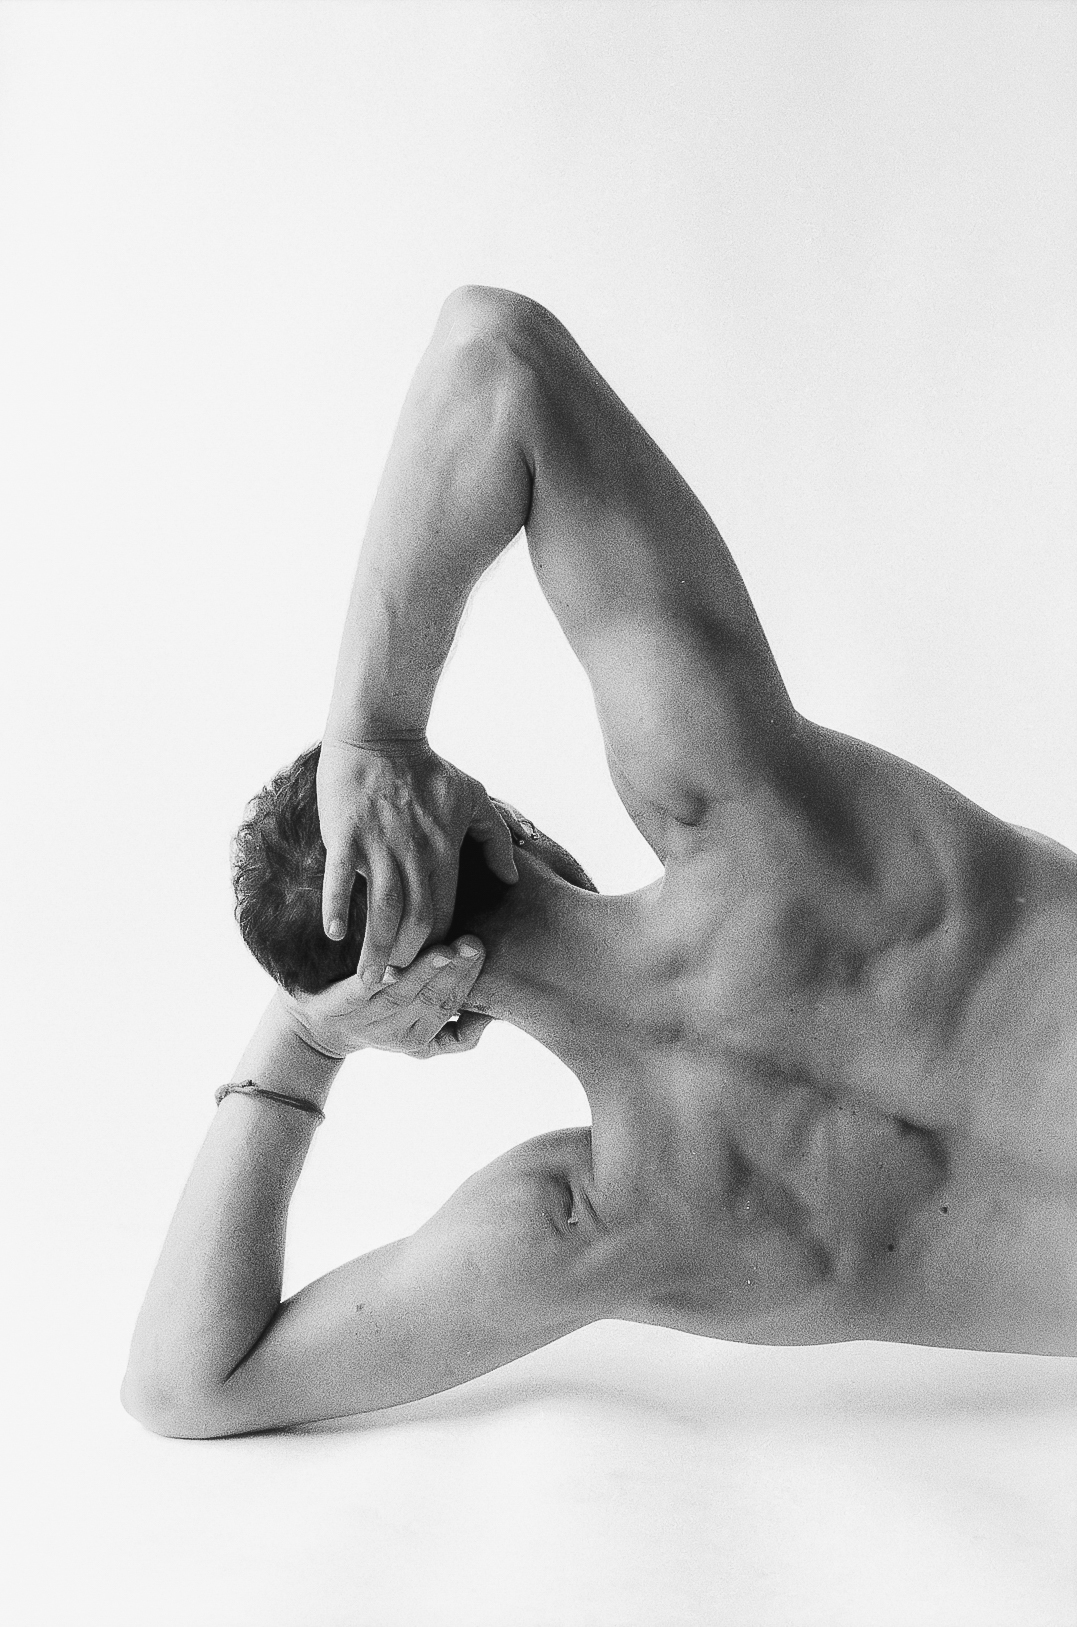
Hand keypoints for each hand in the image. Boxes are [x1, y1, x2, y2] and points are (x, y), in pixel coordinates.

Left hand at [279, 935, 492, 1060]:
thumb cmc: (373, 1018)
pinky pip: (362, 993)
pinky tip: (393, 966)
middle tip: (473, 943)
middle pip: (431, 999)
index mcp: (418, 1036)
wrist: (312, 1030)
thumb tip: (492, 1018)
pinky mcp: (338, 1006)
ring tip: (444, 949)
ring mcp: (366, 1019)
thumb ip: (458, 1032)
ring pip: (402, 995)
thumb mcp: (418, 1034)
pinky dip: (379, 981)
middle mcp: (395, 1032)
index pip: (449, 1004)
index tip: (481, 947)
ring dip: (424, 972)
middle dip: (455, 972)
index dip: (467, 979)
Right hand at [316, 737, 517, 987]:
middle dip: (407, 960)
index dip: (438, 947)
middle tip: (397, 986)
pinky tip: (336, 934)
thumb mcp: (475, 798)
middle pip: (413, 922)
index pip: (444, 912)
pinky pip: (340, 880)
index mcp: (444, 851)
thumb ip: (496, 840)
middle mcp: (412, 854)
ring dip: (374, 949)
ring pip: (379, 910)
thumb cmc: (429, 769)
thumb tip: (512, 880)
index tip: (431, 970)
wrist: (380, 735)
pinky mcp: (344, 836)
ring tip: (367, 979)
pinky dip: (338, 909)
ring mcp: (377, 846)